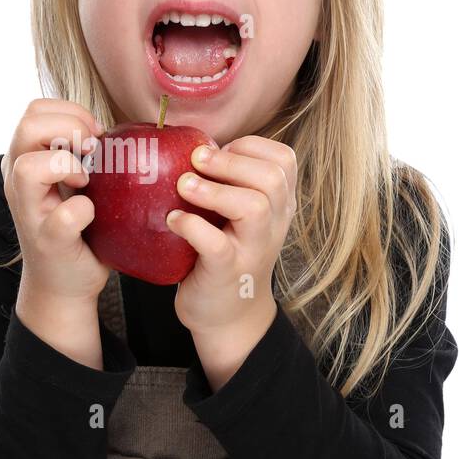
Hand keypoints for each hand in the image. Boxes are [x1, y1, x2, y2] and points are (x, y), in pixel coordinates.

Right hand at [1, 99, 107, 302]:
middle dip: (70, 129)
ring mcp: (29, 211)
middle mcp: (19, 181)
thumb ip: (87, 156)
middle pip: (27, 126)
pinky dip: (83, 211)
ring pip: (29, 167)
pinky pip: (63, 217)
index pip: (35, 110)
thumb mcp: (80, 183)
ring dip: (66, 165)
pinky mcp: (48, 241)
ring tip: (87, 182)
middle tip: (92, 152)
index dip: (70, 112)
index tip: (97, 134)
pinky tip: (92, 214)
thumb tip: (124, 131)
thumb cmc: (79, 227)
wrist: (66, 282)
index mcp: (27, 159)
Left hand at [166, 134, 295, 336]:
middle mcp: (274, 225)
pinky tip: (174, 220)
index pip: (284, 160)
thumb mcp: (241, 216)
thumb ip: (231, 183)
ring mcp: (253, 249)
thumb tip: (194, 144)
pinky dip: (191, 226)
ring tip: (183, 188)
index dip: (250, 147)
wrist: (230, 314)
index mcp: (279, 206)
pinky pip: (216, 244)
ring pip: (253, 207)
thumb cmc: (227, 253)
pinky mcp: (227, 272)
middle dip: (230, 163)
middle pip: (272, 178)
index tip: (221, 152)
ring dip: (213, 190)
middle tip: (195, 161)